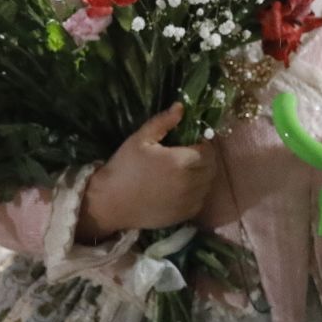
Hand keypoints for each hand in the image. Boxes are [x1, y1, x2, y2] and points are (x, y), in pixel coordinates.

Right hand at [78, 103, 215, 239]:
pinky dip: (196, 193)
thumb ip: (163, 122)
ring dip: (201, 176)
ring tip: (182, 172)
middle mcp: (191, 182)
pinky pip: (200, 200)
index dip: (202, 145)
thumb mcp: (139, 139)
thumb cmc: (123, 168)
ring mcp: (189, 201)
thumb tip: (181, 106)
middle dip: (204, 159)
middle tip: (186, 157)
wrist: (109, 203)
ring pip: (208, 184)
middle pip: (212, 167)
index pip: (209, 151)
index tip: (189, 144)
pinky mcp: (185, 215)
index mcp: (182, 161)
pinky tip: (178, 189)